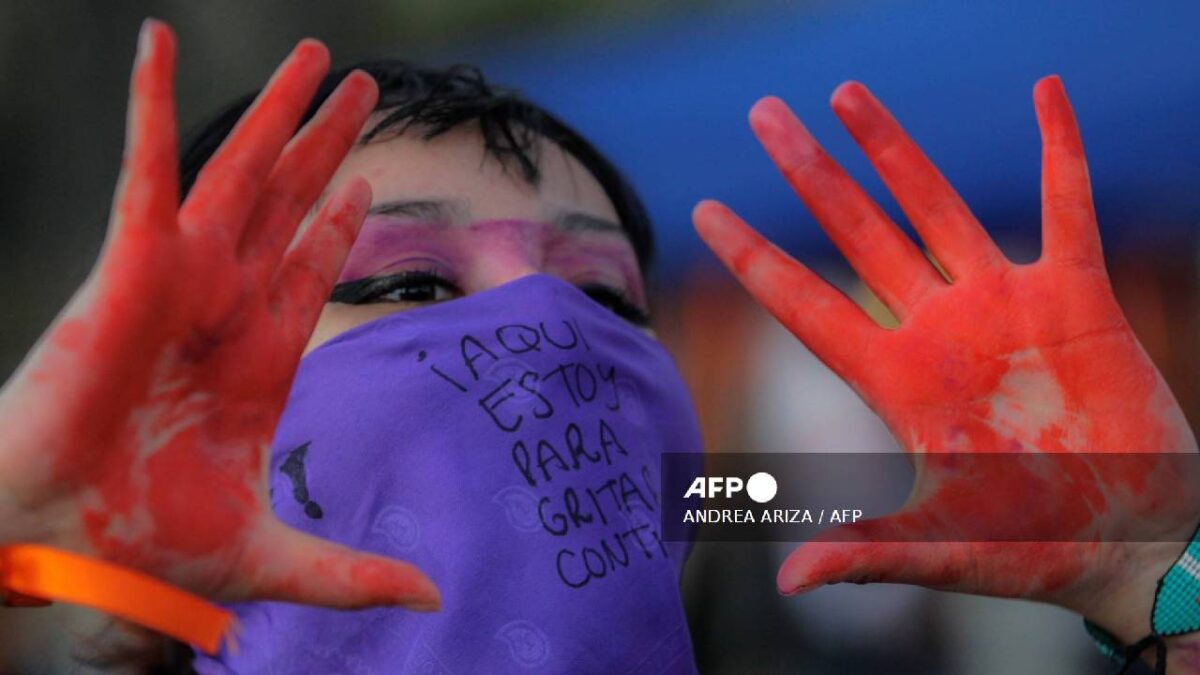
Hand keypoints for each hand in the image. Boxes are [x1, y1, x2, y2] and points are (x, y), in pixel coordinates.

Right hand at [0, 20, 438, 611]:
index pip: (311, 269)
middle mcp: (226, 307)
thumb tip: (434, 600)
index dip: (338, 224)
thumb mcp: (275, 557)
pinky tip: (155, 42)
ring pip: (242, 173)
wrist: (64, 546)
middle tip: (367, 90)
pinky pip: (146, 169)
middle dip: (328, 145)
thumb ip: (352, 572)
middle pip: (292, 203)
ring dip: (278, 113)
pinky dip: (152, 106)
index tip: (365, 186)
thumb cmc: (148, 548)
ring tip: (321, 57)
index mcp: (261, 360)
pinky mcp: (131, 266)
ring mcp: (182, 279)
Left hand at [693, 77, 1199, 650]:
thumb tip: (787, 582)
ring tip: (847, 93)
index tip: (705, 209)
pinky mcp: (1076, 297)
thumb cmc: (1033, 550)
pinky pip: (1067, 206)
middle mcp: (937, 329)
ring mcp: (1003, 305)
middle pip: (856, 233)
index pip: (807, 305)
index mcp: (896, 380)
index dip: (756, 256)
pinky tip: (1045, 93)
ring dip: (895, 148)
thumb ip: (868, 555)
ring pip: (936, 206)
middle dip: (809, 174)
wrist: (1129, 542)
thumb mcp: (942, 547)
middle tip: (763, 114)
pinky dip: (1060, 148)